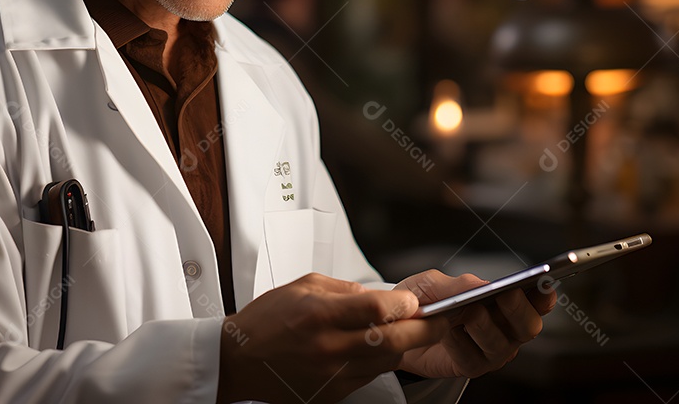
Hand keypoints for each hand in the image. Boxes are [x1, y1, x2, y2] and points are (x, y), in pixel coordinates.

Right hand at [217, 273, 448, 403]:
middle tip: (440, 319)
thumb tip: (384, 297)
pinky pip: (369, 376)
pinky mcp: (332, 394)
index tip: (414, 300)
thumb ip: (347, 291)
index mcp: (319, 315)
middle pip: (393, 341)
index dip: (404, 304)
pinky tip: (381, 348)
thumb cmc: (268, 319)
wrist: (239, 360)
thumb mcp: (305, 286)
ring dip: (406, 346)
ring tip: (415, 331)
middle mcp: (328, 347)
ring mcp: (331, 375)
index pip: (377, 309)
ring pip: (387, 362)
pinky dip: (381, 361)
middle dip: (424, 329)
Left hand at [395, 269, 555, 378]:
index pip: (537, 301)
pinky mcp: (473, 367)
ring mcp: (492, 351)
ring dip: (485, 326)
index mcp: (506, 303)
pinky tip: (446, 331)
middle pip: (529, 326)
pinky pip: (473, 358)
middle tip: (504, 294)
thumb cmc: (425, 300)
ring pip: (501, 344)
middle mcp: (506, 329)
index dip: (544, 295)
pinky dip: (459, 343)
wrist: (400, 326)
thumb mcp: (434, 283)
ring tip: (468, 312)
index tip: (542, 284)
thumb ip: (459, 283)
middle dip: (518, 309)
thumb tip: (482, 285)